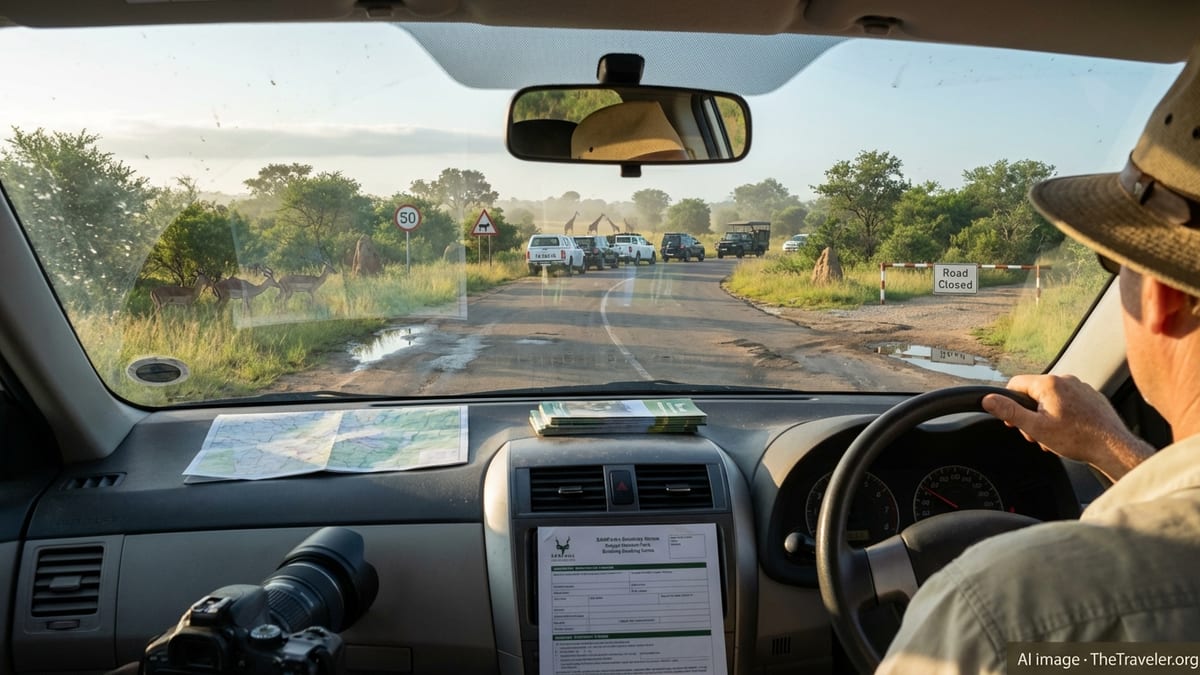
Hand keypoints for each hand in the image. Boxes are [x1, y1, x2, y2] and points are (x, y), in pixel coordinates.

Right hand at [982, 374, 1154, 480]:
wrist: (1113, 447)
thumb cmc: (1077, 439)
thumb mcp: (1035, 428)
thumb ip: (1009, 411)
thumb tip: (988, 400)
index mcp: (1048, 384)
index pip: (1015, 384)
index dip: (1009, 403)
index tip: (1014, 421)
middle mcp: (1065, 380)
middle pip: (1034, 393)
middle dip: (1031, 414)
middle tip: (1037, 434)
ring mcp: (1081, 387)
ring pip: (1052, 398)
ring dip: (1047, 416)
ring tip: (1055, 436)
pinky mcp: (1092, 396)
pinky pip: (1069, 401)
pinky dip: (1064, 414)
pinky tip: (1070, 431)